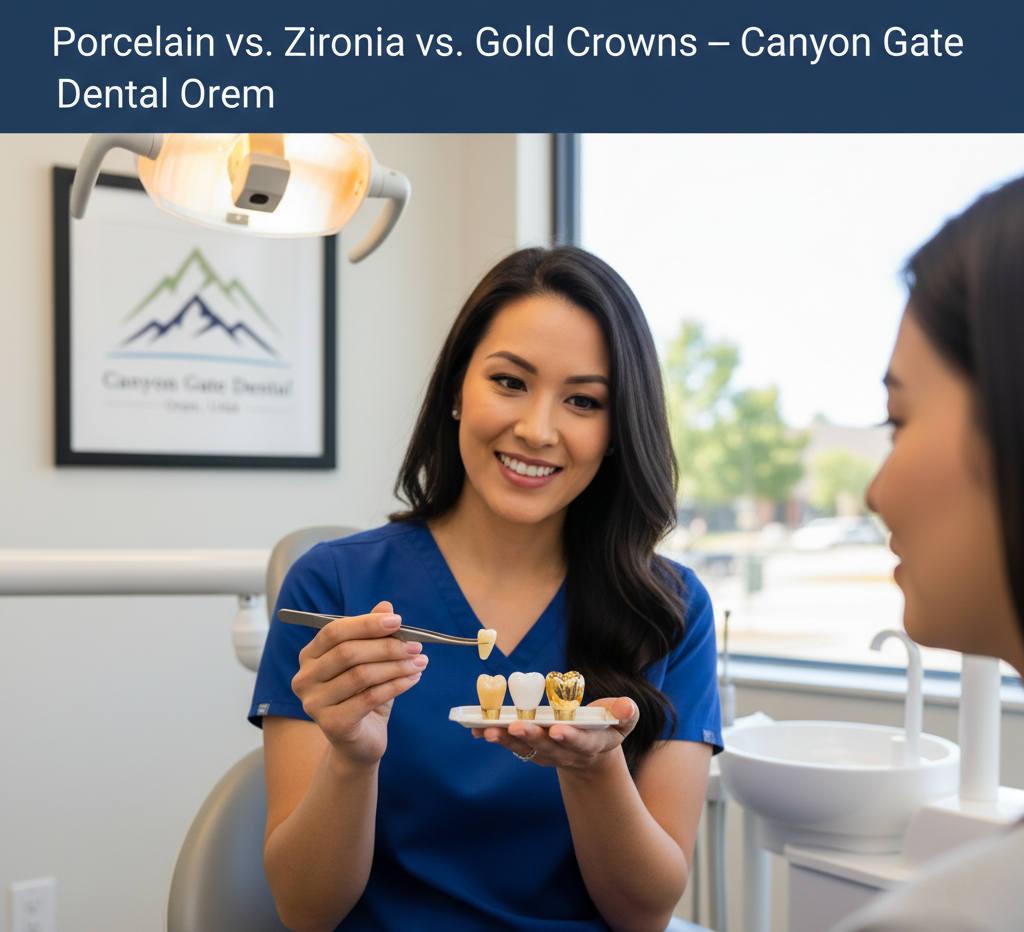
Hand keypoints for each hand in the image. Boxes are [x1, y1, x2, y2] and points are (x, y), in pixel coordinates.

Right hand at [291, 600, 427, 767]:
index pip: (334, 631)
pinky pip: (369, 698)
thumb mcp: (370, 661)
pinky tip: (413, 679)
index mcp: (310, 656)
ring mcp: (314, 703)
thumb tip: (386, 607)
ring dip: (396, 666)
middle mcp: (304, 678)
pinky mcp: (331, 724)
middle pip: (348, 652)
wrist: (359, 742)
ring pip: (361, 675)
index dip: (367, 624)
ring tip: (420, 662)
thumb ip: (373, 634)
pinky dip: (396, 686)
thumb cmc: (363, 695)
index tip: (398, 621)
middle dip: (387, 646)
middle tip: (416, 645)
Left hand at [471, 697, 638, 771]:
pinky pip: (512, 745)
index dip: (570, 737)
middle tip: (516, 726)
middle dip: (532, 737)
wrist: (592, 750)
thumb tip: (626, 706)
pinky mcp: (531, 750)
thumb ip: (625, 713)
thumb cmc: (606, 726)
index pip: (582, 742)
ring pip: (526, 749)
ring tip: (487, 730)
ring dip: (507, 740)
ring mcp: (548, 753)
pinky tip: (475, 729)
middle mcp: (568, 752)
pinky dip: (495, 738)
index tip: (557, 730)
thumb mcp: (623, 720)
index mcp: (593, 743)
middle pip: (549, 747)